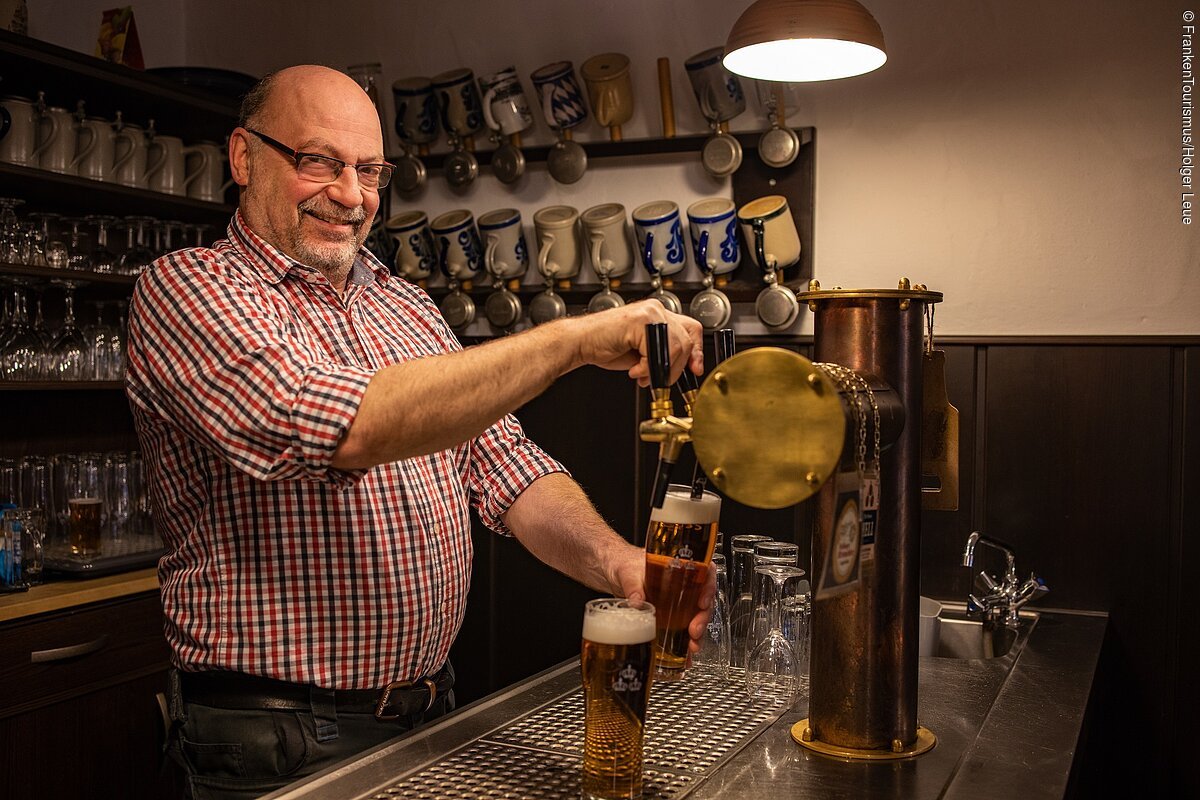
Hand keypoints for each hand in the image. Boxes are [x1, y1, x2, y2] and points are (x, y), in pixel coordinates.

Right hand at [570, 300, 703, 386]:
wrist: (581, 343)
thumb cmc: (606, 346)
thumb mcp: (644, 352)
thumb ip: (664, 353)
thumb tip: (686, 367)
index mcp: (658, 314)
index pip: (691, 329)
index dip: (697, 351)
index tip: (695, 369)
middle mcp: (656, 310)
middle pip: (686, 341)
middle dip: (675, 368)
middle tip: (659, 378)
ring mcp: (649, 313)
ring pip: (676, 348)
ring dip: (660, 369)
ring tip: (642, 374)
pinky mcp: (640, 321)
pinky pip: (657, 352)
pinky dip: (646, 367)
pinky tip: (634, 369)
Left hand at [610, 543, 716, 654]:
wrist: (614, 573)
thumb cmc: (625, 564)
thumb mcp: (628, 572)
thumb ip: (632, 585)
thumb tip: (637, 601)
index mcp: (679, 566)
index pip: (706, 572)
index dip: (709, 587)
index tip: (703, 602)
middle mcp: (683, 584)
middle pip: (703, 599)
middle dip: (703, 618)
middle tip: (695, 631)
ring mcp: (677, 601)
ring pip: (696, 616)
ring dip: (697, 633)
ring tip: (692, 646)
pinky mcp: (669, 615)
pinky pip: (682, 628)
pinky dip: (684, 642)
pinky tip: (684, 655)